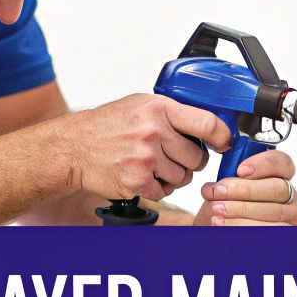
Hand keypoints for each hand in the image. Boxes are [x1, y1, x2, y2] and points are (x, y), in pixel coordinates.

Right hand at [65, 94, 229, 201]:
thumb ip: (171, 113)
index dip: (222, 137)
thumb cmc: (104, 127)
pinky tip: (142, 176)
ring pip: (183, 177)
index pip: (207, 123)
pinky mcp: (137, 181)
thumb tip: (205, 126)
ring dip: (173, 176)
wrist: (73, 148)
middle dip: (190, 161)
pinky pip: (165, 191)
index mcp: (158, 108)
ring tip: (152, 166)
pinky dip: (157, 188)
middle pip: (197, 157)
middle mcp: (153, 131)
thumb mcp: (138, 105)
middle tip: (173, 157)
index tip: (224, 143)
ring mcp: (146, 158)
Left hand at [194, 149, 296, 225]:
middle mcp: (290, 198)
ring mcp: (291, 219)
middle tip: (219, 192)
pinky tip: (223, 226)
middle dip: (245, 189)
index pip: (283, 163)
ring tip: (216, 212)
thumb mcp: (224, 190)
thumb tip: (219, 184)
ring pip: (274, 212)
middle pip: (278, 188)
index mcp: (278, 178)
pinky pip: (268, 232)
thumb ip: (228, 180)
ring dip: (241, 210)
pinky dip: (243, 228)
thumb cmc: (223, 210)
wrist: (216, 233)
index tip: (240, 170)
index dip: (265, 163)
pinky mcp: (284, 237)